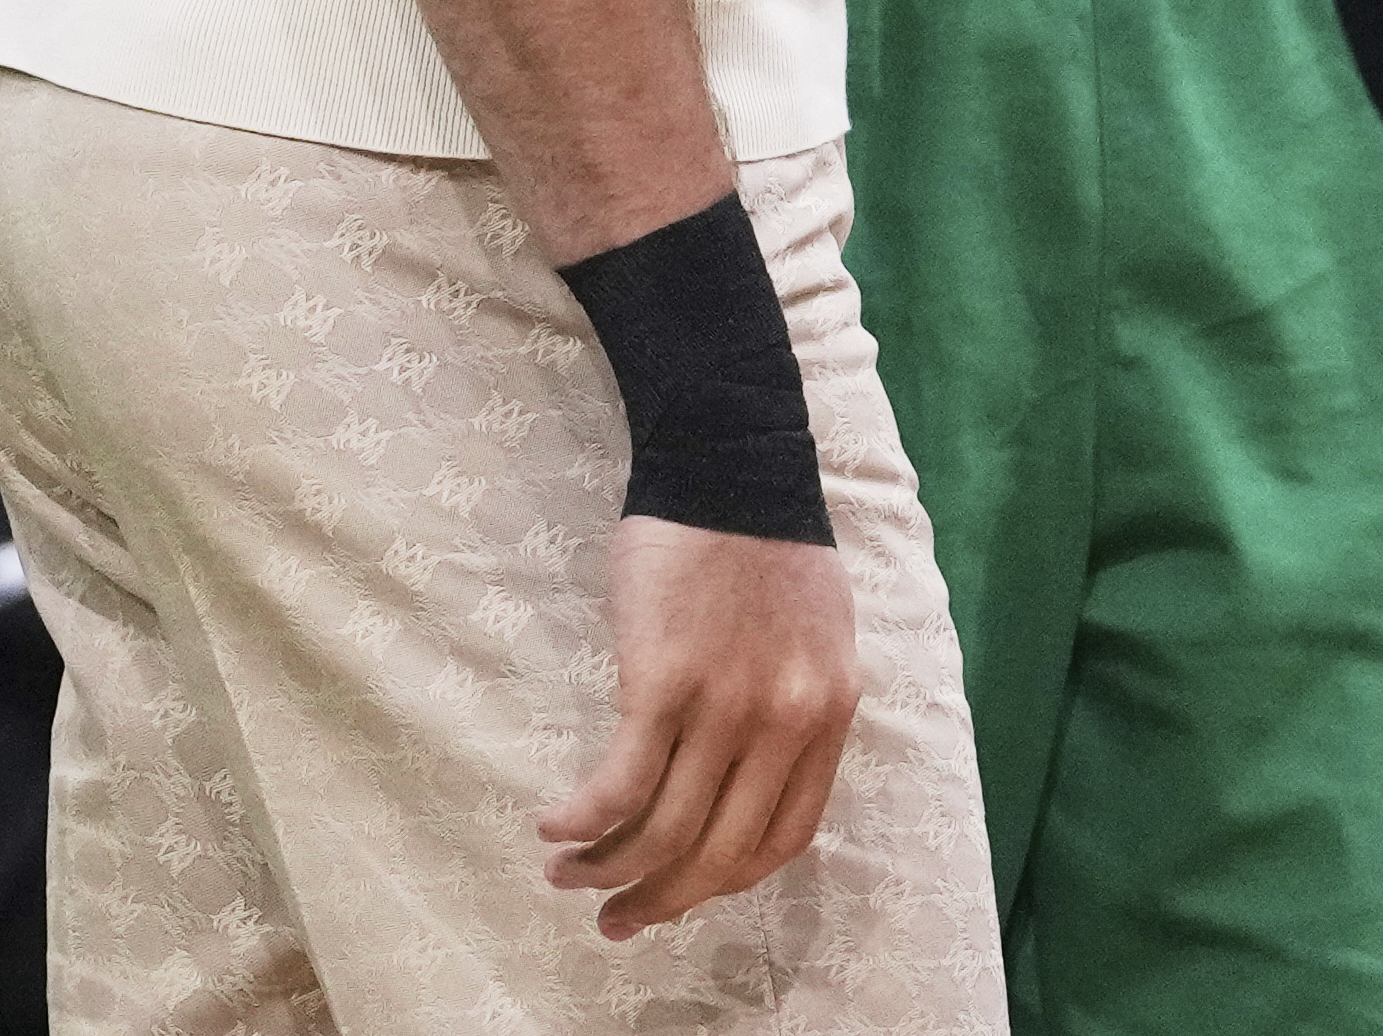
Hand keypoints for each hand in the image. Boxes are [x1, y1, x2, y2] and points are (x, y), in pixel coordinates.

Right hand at [539, 518, 859, 937]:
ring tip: (568, 877)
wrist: (728, 460)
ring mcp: (726, 705)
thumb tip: (748, 779)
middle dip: (661, 901)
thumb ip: (794, 709)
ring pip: (663, 830)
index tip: (684, 891)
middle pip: (720, 852)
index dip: (727, 879)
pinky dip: (582, 820)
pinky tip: (554, 827)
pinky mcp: (663, 681)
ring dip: (607, 869)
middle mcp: (785, 722)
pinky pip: (620, 782)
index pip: (784, 838)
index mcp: (828, 713)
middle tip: (614, 922)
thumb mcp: (816, 636)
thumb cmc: (763, 543)